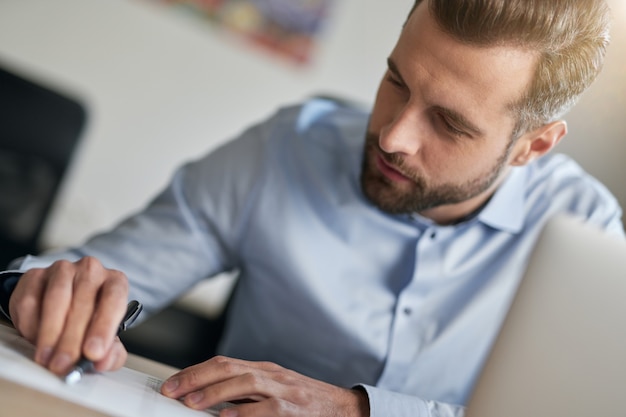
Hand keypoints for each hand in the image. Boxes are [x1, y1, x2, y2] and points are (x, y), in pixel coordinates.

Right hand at [9, 257, 129, 374]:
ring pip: (56, 299)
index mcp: (115, 282)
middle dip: (72, 339)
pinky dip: (31, 325)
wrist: (60, 304)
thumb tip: (103, 362)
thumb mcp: (106, 338)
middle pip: (83, 302)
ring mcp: (63, 270)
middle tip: (64, 364)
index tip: (93, 353)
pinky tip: (35, 340)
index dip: (104, 327)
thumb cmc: (90, 321)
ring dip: (51, 333)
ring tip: (47, 358)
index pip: (114, 300)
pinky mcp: (35, 275)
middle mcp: (92, 270)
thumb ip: (111, 353)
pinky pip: (31, 300)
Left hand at [161, 356, 369, 416]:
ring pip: (246, 382)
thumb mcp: (273, 390)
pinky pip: (266, 409)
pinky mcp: (292, 411)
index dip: (195, 372)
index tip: (172, 384)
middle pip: (229, 367)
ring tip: (192, 403)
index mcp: (264, 369)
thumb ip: (244, 393)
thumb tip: (207, 399)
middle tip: (172, 390)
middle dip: (196, 378)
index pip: (223, 362)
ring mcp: (284, 392)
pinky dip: (244, 412)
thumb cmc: (304, 402)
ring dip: (215, 392)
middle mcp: (271, 375)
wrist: (342, 408)